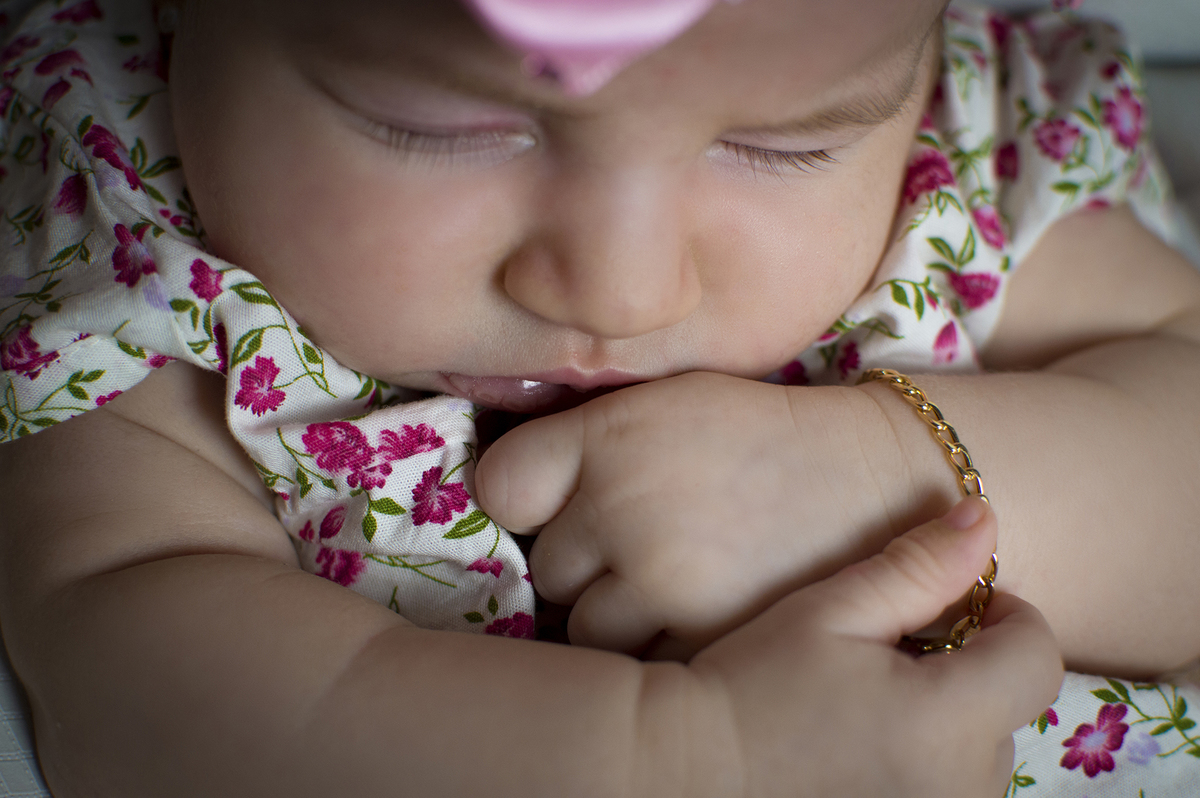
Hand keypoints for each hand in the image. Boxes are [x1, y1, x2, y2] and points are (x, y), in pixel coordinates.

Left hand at [476, 372, 939, 656]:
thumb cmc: (760, 437)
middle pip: (550, 568)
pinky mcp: (700, 638)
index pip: (502, 486)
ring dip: (620, 614)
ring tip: (676, 579)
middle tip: (646, 540)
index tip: (559, 503)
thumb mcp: (666, 403)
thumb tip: (514, 497)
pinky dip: (666, 645)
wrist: (872, 479)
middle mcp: (621, 505)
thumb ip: (587, 440)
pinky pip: (642, 662)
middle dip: (588, 562)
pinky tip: (707, 606)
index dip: (529, 500)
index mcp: (608, 434)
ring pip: (586, 628)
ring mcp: (659, 580)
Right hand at [685, 498, 1062, 797]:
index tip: (951, 607)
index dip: (1005, 616)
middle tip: (888, 657)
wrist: (691, 768)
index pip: (1037, 656)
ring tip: (870, 705)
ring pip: (983, 754)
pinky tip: (865, 745)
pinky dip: (928, 761)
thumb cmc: (755, 681)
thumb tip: (986, 519)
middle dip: (966, 671)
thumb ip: (919, 568)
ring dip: (949, 721)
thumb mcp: (832, 610)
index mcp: (949, 722)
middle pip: (1010, 708)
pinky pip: (953, 789)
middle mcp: (965, 789)